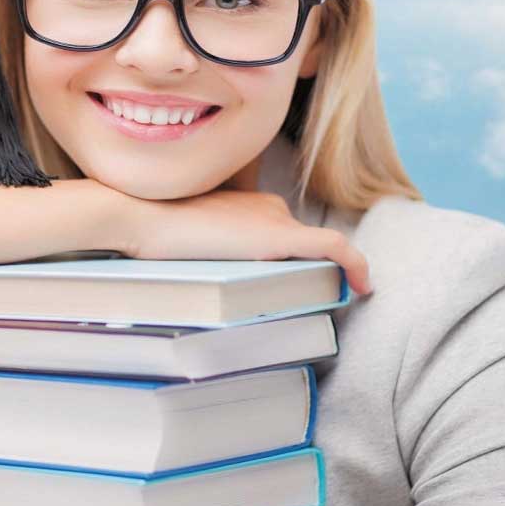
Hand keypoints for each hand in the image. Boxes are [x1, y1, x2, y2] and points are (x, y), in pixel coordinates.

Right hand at [82, 180, 372, 295]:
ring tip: (322, 299)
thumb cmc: (149, 231)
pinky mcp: (280, 237)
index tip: (285, 285)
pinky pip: (334, 249)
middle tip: (300, 301)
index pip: (277, 235)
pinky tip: (364, 286)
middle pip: (296, 246)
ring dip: (320, 276)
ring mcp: (274, 219)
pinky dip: (356, 264)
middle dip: (303, 273)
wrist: (140, 217)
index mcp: (245, 204)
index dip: (286, 262)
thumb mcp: (181, 238)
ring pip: (312, 252)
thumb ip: (204, 249)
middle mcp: (266, 206)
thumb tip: (205, 274)